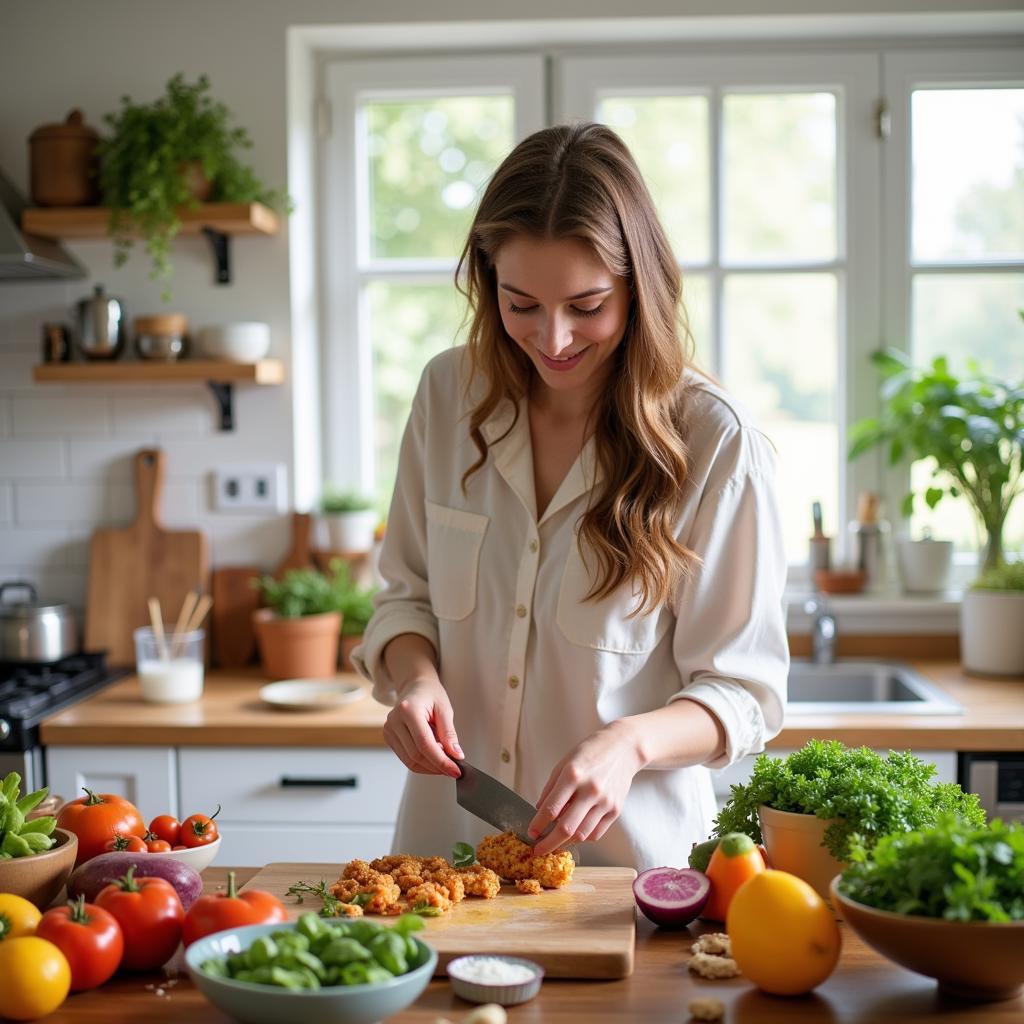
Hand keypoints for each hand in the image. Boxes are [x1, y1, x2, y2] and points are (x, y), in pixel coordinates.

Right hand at [383, 674, 463, 777]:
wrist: (415, 686)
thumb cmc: (431, 694)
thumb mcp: (445, 709)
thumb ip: (449, 733)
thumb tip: (456, 756)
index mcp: (408, 710)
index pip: (424, 744)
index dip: (441, 761)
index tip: (456, 770)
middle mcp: (394, 721)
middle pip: (416, 755)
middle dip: (437, 765)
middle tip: (455, 767)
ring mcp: (389, 730)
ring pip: (410, 761)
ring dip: (430, 767)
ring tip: (446, 761)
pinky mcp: (389, 737)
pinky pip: (406, 759)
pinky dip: (422, 763)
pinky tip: (434, 758)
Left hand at [528, 720, 643, 856]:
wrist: (624, 748)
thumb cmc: (591, 752)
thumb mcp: (564, 763)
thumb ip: (551, 788)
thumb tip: (539, 810)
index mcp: (573, 775)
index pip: (551, 808)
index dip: (538, 825)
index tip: (531, 833)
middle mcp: (590, 790)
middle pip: (566, 828)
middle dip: (549, 844)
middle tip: (539, 850)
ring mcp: (605, 802)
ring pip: (581, 835)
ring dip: (565, 843)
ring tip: (555, 843)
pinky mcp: (615, 810)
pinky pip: (596, 833)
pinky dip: (582, 838)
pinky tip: (574, 833)